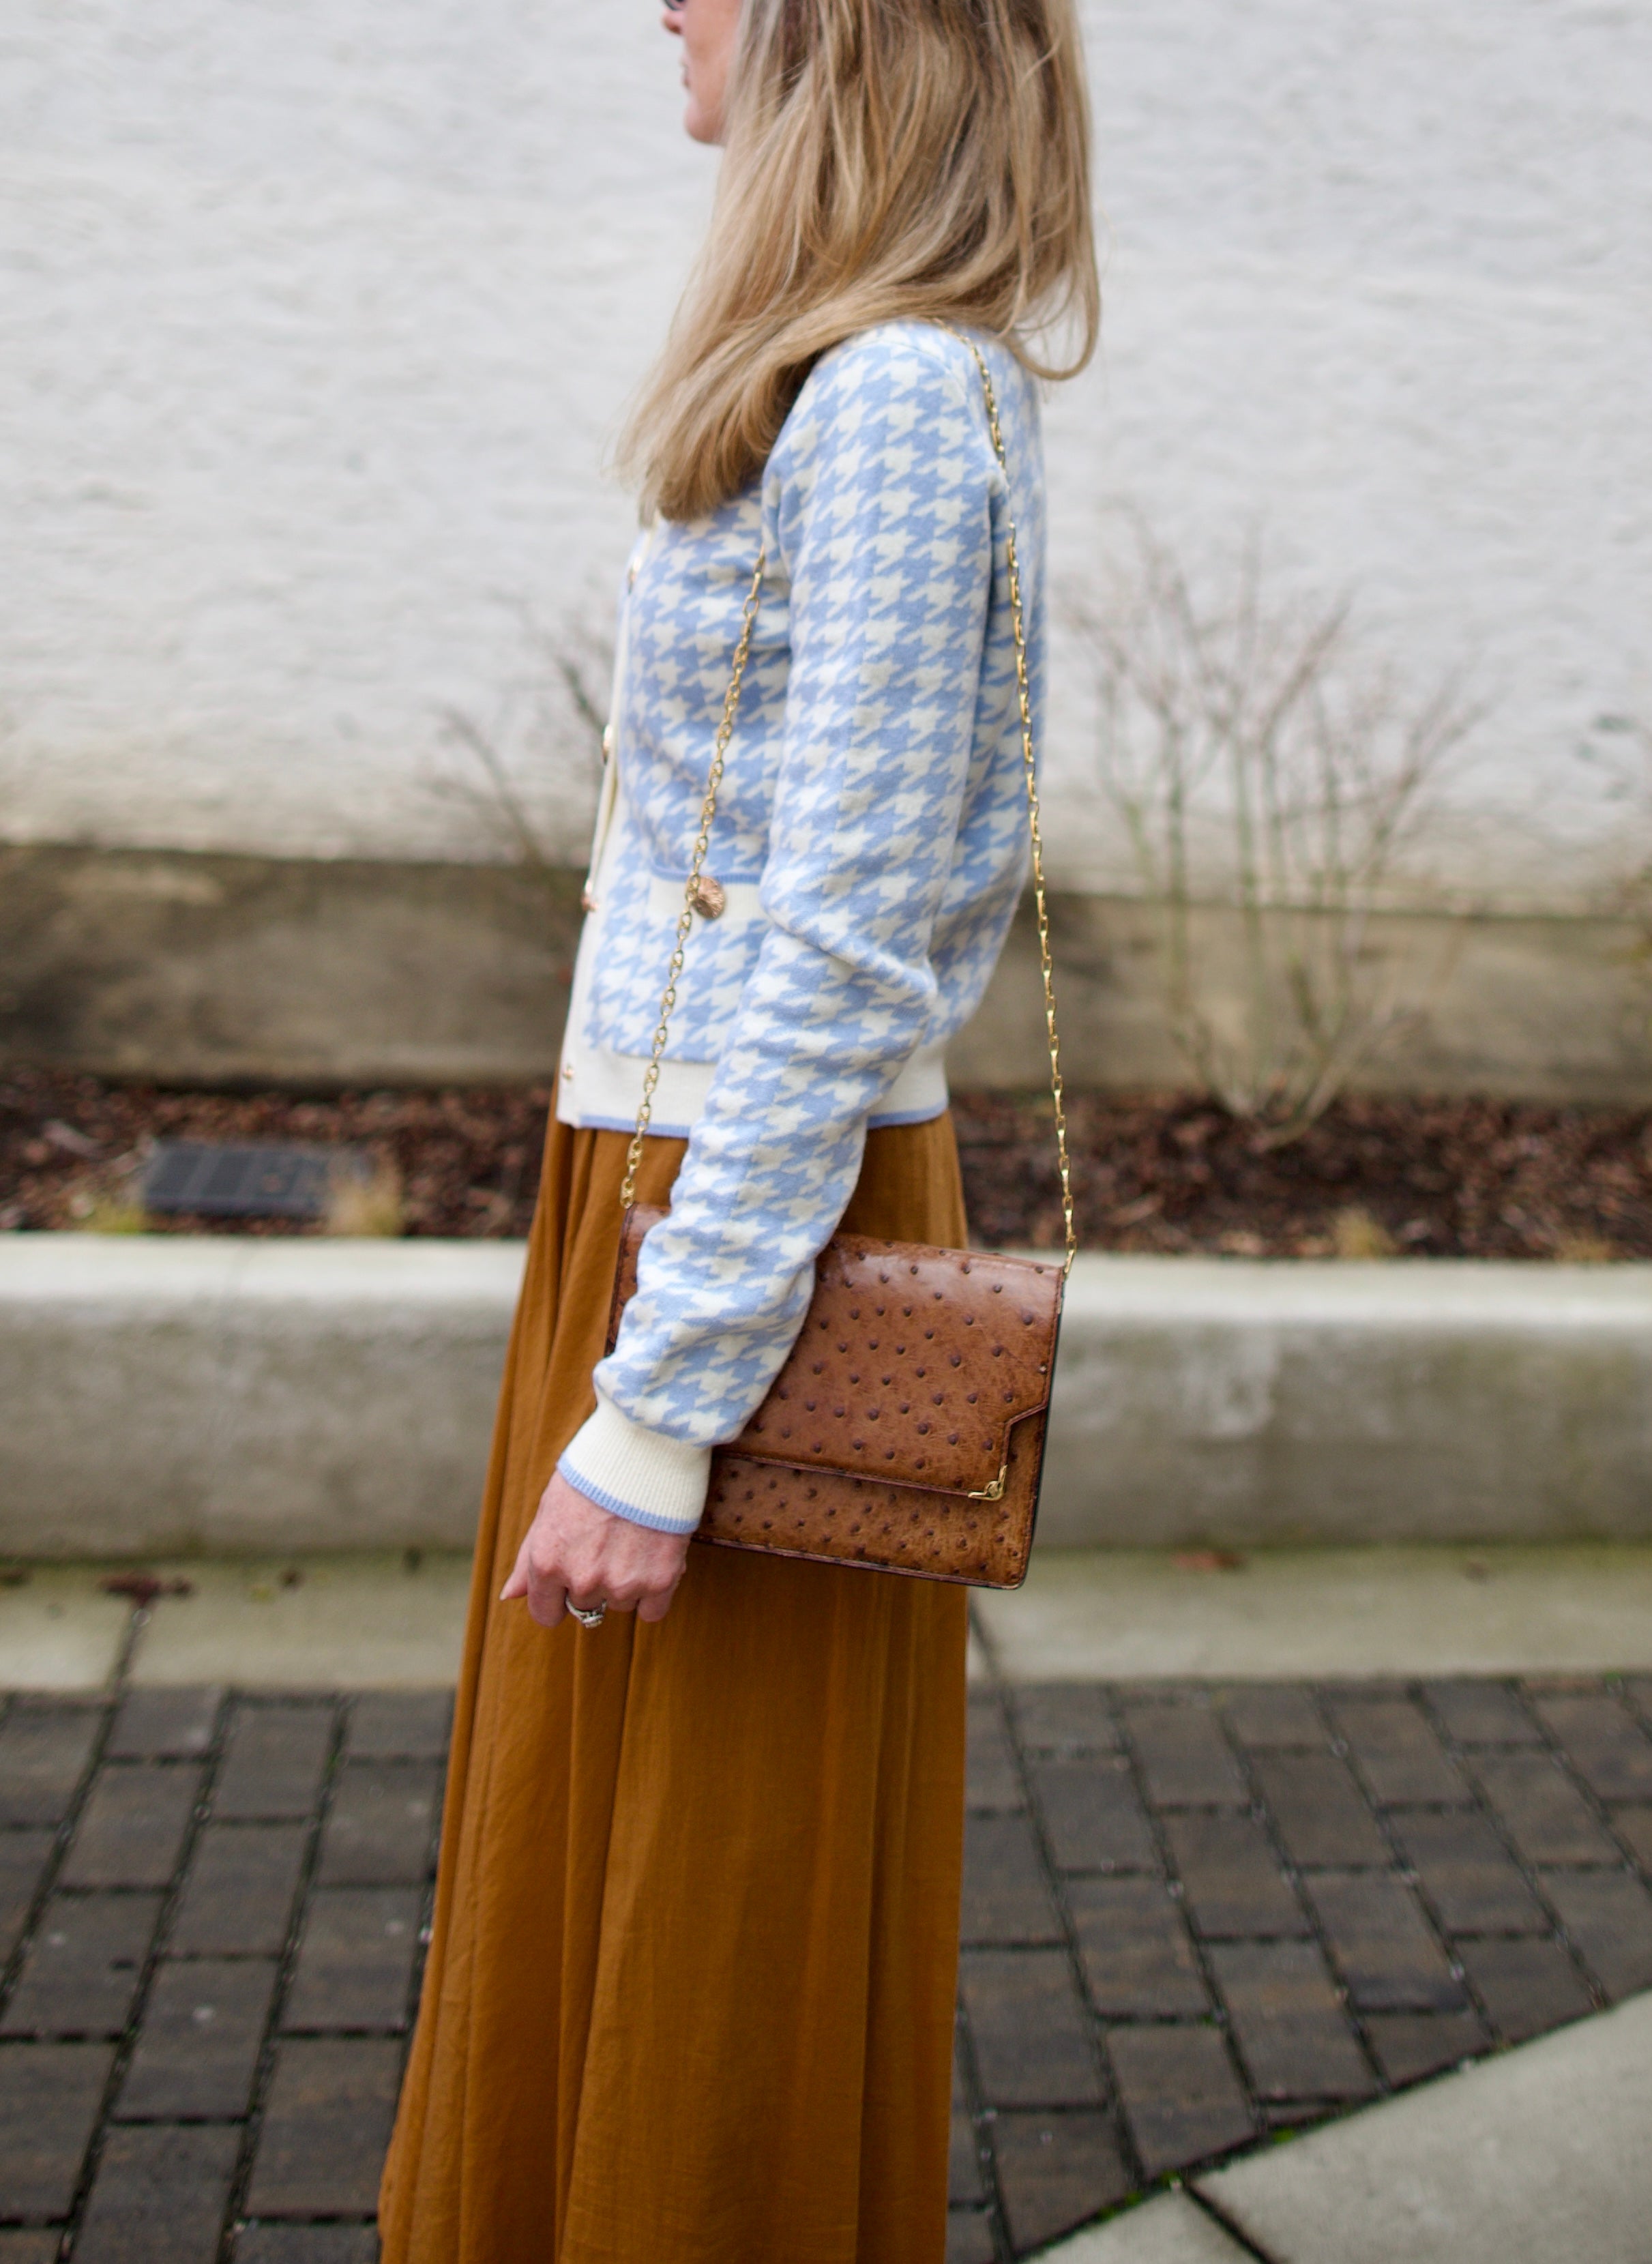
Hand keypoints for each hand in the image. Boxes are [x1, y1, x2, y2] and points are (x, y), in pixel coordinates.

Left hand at [500, 1468, 690, 1629]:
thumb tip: (509, 1596)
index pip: (546, 1614)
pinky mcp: (660, 1580)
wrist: (645, 1447)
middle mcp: (582, 1580)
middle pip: (586, 1606)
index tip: (570, 1582)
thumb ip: (529, 1559)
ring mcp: (622, 1583)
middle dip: (595, 1581)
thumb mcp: (550, 1510)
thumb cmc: (593, 1473)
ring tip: (633, 1539)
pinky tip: (653, 1557)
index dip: (557, 1599)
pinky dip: (654, 1590)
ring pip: (621, 1604)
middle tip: (608, 1542)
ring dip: (627, 1582)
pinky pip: (652, 1611)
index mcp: (547, 1563)